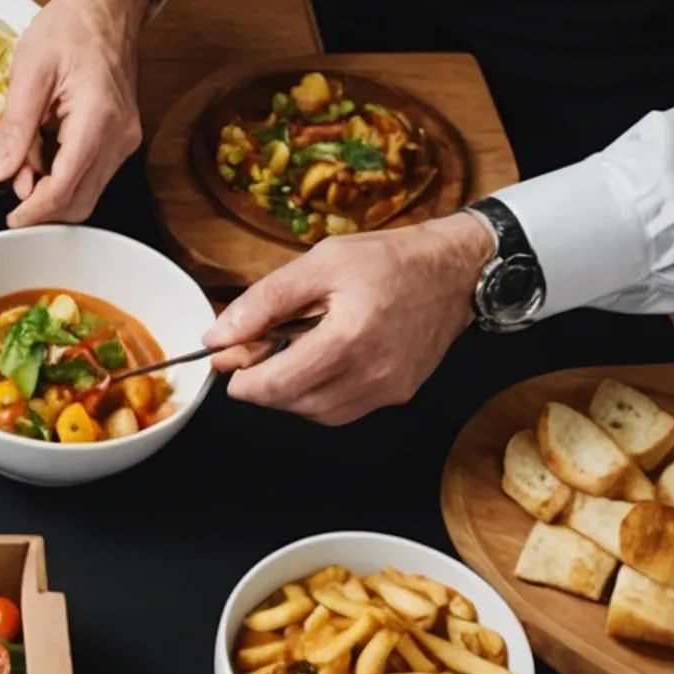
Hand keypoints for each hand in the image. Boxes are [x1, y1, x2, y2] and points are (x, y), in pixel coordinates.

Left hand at [0, 0, 156, 225]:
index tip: (10, 220)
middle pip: (81, 200)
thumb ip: (15, 129)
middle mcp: (120, 136)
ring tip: (24, 160)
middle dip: (42, 205)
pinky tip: (43, 153)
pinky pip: (92, 173)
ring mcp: (125, 139)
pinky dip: (64, 175)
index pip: (66, 187)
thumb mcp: (29, 73)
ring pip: (87, 191)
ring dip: (52, 190)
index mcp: (97, 119)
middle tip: (9, 187)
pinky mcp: (121, 137)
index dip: (35, 211)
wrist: (103, 8)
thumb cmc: (68, 29)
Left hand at [203, 215, 490, 423]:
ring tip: (287, 354)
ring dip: (289, 393)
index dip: (242, 380)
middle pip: (293, 403)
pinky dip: (318, 396)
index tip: (228, 360)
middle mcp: (373, 373)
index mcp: (350, 338)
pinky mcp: (399, 393)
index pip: (277, 385)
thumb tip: (218, 337)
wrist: (455, 270)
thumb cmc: (389, 260)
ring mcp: (389, 388)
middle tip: (253, 353)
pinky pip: (343, 411)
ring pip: (317, 413)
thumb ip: (263, 303)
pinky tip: (316, 365)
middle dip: (262, 385)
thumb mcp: (319, 264)